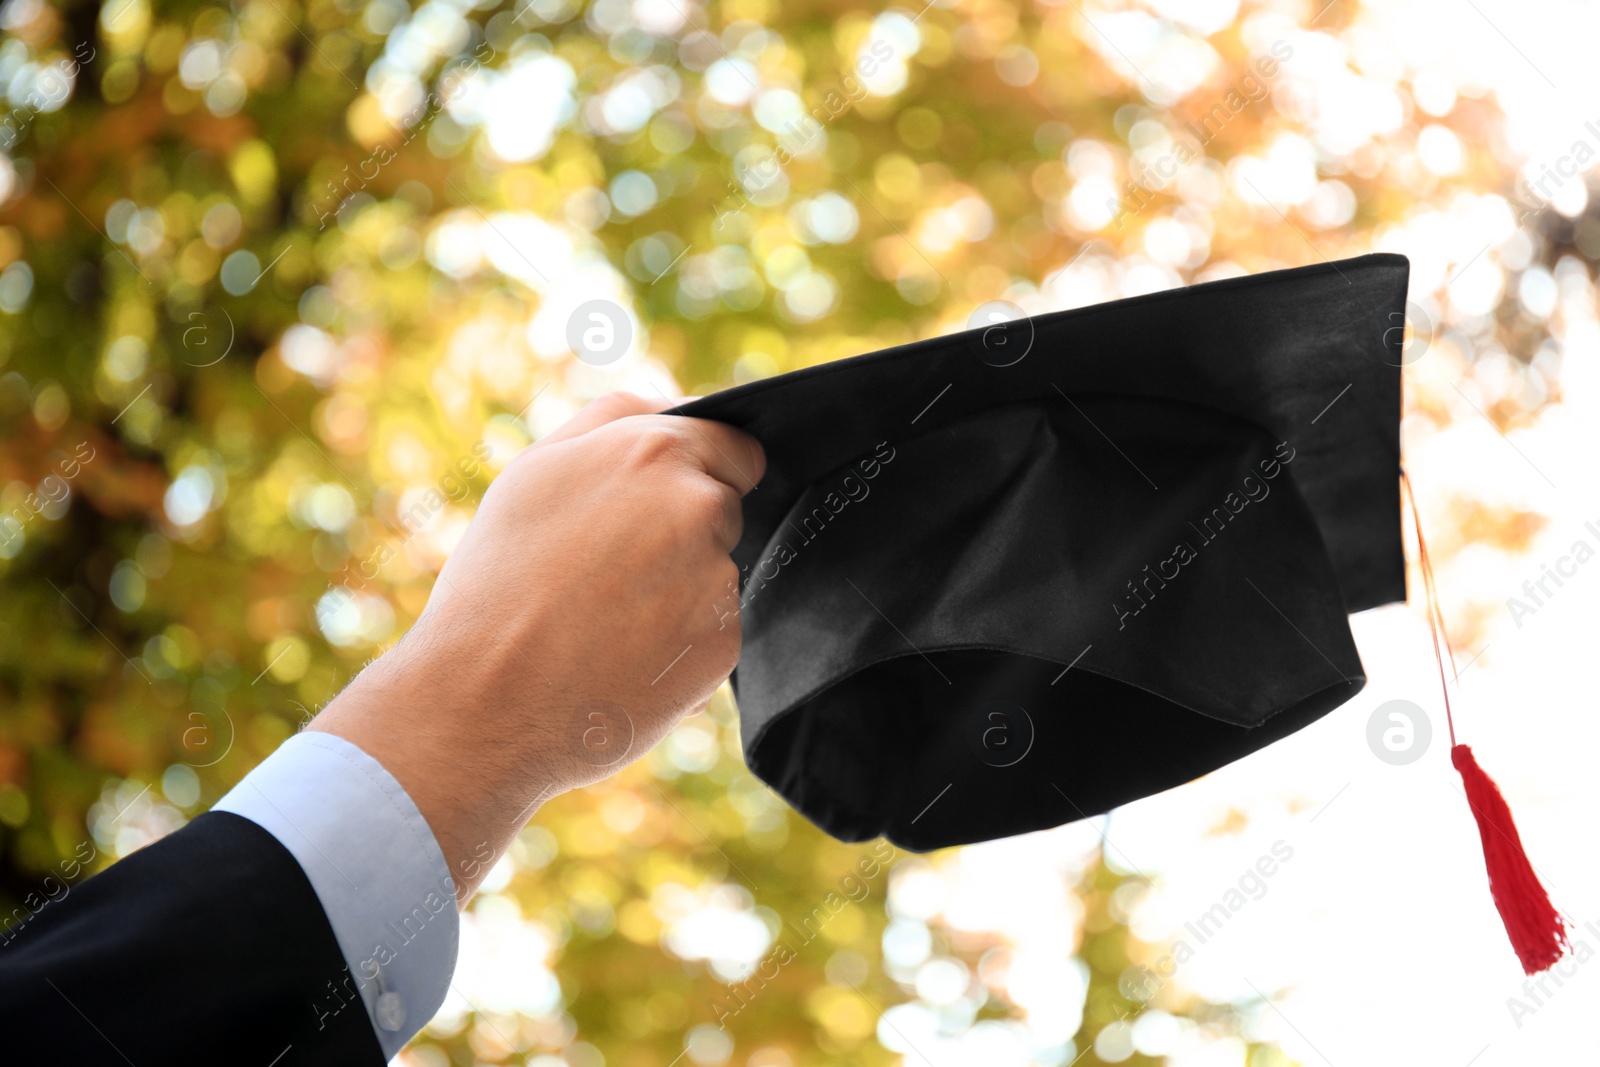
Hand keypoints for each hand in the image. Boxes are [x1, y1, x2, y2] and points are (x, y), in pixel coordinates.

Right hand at [309, 392, 764, 901]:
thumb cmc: (498, 581)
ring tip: (604, 618)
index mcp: (656, 451)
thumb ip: (614, 421)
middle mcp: (700, 506)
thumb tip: (670, 407)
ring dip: (682, 589)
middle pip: (726, 510)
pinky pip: (714, 631)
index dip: (705, 473)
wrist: (483, 700)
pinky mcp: (723, 643)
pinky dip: (681, 641)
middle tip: (611, 570)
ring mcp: (718, 578)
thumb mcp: (535, 470)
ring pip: (718, 573)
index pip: (737, 448)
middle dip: (686, 530)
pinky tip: (623, 655)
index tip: (664, 505)